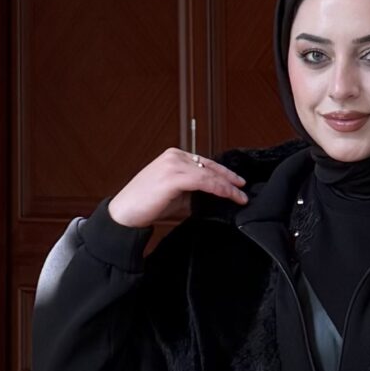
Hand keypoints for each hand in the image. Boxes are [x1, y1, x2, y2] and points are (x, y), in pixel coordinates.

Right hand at [107, 147, 247, 230]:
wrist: (125, 214)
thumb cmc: (147, 205)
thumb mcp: (176, 196)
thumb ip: (193, 192)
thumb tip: (214, 198)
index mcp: (174, 157)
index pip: (205, 163)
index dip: (224, 173)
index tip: (238, 183)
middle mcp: (175, 156)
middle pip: (210, 166)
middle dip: (229, 178)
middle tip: (244, 190)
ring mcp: (173, 164)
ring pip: (209, 174)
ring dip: (227, 186)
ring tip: (240, 197)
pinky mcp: (173, 176)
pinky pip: (203, 181)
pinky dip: (218, 189)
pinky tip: (228, 196)